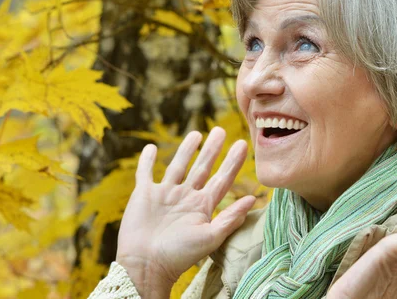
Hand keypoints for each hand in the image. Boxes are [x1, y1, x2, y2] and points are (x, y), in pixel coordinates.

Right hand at [116, 127, 255, 297]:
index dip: (232, 162)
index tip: (243, 144)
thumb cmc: (180, 255)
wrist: (146, 265)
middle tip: (220, 130)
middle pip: (202, 168)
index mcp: (203, 207)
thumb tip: (252, 199)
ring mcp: (165, 194)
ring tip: (196, 134)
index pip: (222, 179)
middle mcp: (186, 197)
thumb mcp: (210, 236)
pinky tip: (151, 148)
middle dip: (212, 150)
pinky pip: (145, 172)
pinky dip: (147, 161)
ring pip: (178, 166)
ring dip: (186, 150)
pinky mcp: (144, 194)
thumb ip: (230, 218)